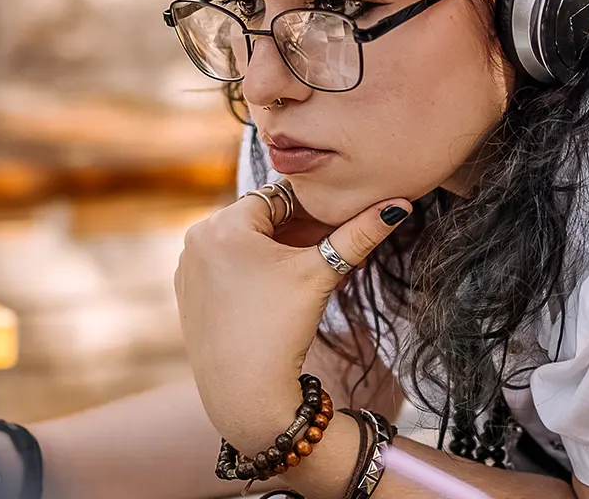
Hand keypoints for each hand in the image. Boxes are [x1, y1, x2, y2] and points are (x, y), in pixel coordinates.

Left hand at [173, 186, 410, 450]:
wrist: (245, 392)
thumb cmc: (280, 329)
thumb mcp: (322, 273)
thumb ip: (359, 233)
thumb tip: (399, 204)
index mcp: (223, 224)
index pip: (280, 196)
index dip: (316, 208)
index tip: (342, 223)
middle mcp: (197, 238)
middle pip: (262, 219)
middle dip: (301, 232)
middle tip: (335, 248)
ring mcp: (189, 266)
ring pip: (247, 243)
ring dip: (282, 250)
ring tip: (316, 270)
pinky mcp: (189, 291)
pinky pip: (229, 265)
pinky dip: (256, 269)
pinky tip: (285, 288)